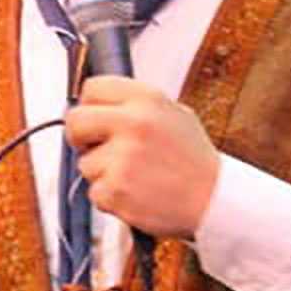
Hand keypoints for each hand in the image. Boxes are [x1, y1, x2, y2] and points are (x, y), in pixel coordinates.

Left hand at [61, 76, 220, 237]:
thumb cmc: (195, 161)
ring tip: (135, 177)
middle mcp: (133, 124)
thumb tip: (100, 104)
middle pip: (75, 121)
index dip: (90, 106)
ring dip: (103, 173)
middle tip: (96, 148)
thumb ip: (137, 106)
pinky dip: (110, 198)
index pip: (92, 89)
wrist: (215, 201)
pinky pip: (94, 192)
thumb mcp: (175, 114)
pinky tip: (136, 194)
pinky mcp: (116, 190)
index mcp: (147, 99)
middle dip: (81, 137)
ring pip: (85, 163)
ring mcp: (122, 158)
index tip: (95, 118)